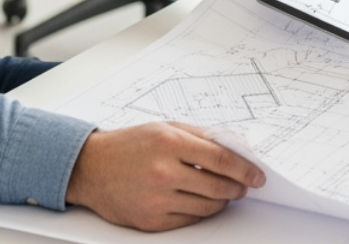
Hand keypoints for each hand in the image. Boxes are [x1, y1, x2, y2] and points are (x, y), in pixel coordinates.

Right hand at [66, 122, 263, 229]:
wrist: (90, 168)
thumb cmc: (129, 145)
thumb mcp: (165, 127)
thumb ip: (202, 136)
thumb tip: (237, 147)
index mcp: (169, 143)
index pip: (221, 158)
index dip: (245, 169)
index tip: (258, 175)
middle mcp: (164, 171)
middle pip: (218, 186)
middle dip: (237, 188)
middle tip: (243, 186)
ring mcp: (157, 199)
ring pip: (207, 206)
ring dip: (221, 201)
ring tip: (221, 192)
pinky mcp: (151, 221)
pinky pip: (189, 220)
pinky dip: (200, 211)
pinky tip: (199, 201)